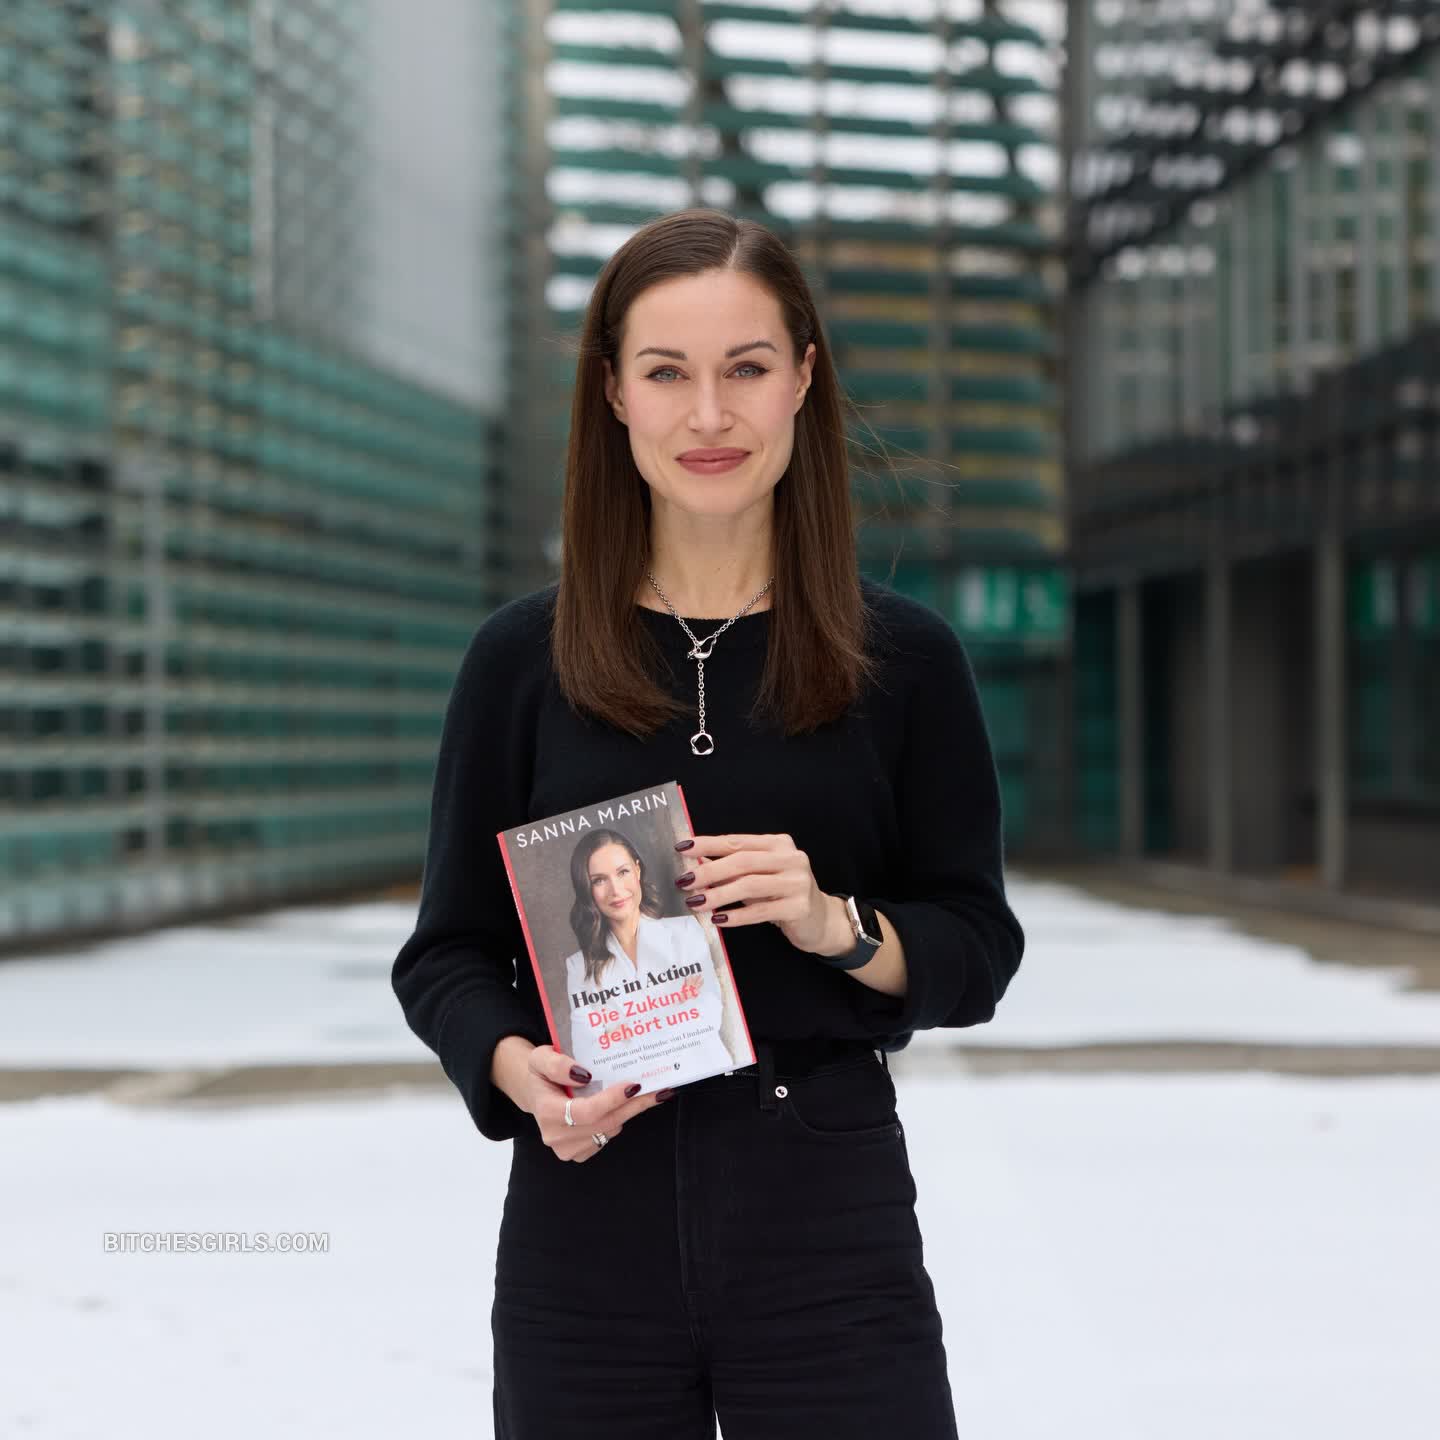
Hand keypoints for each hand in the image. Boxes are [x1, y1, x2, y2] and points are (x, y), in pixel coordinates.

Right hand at [495, 1040, 670, 1162]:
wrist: (535, 1092)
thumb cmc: (541, 1073)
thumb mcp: (541, 1057)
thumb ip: (557, 1064)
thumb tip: (583, 1074)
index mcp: (546, 1111)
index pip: (586, 1111)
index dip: (612, 1100)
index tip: (634, 1085)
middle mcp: (556, 1136)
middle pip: (604, 1123)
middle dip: (634, 1106)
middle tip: (659, 1090)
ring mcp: (566, 1149)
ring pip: (609, 1131)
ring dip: (629, 1112)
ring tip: (646, 1094)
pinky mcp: (577, 1153)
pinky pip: (606, 1138)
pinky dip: (618, 1121)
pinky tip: (621, 1106)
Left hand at [678, 833, 845, 955]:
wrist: (821, 920)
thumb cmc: (783, 895)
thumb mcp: (760, 875)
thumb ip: (734, 868)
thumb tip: (696, 863)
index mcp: (778, 844)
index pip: (737, 841)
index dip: (708, 844)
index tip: (682, 847)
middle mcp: (790, 858)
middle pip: (742, 861)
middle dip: (709, 871)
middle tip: (684, 881)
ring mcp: (797, 882)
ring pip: (749, 885)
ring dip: (718, 894)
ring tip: (696, 902)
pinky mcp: (799, 907)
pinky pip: (760, 911)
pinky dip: (736, 916)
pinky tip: (718, 919)